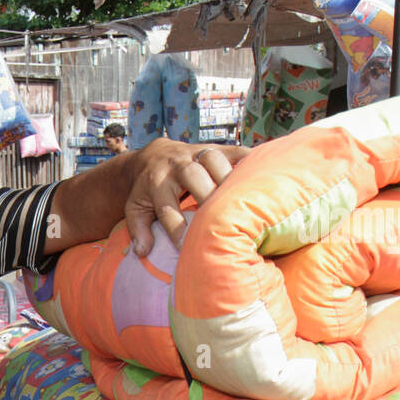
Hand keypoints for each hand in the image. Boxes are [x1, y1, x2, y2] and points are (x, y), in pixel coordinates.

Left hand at [124, 140, 248, 256]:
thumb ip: (138, 230)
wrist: (154, 156)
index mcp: (155, 184)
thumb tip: (142, 252)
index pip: (166, 208)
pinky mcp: (215, 148)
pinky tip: (265, 174)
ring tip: (243, 200)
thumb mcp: (135, 209)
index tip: (187, 247)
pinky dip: (250, 160)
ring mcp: (196, 154)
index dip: (177, 229)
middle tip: (221, 221)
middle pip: (192, 177)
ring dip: (228, 176)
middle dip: (206, 197)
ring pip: (213, 158)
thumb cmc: (147, 191)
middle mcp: (176, 166)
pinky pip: (234, 150)